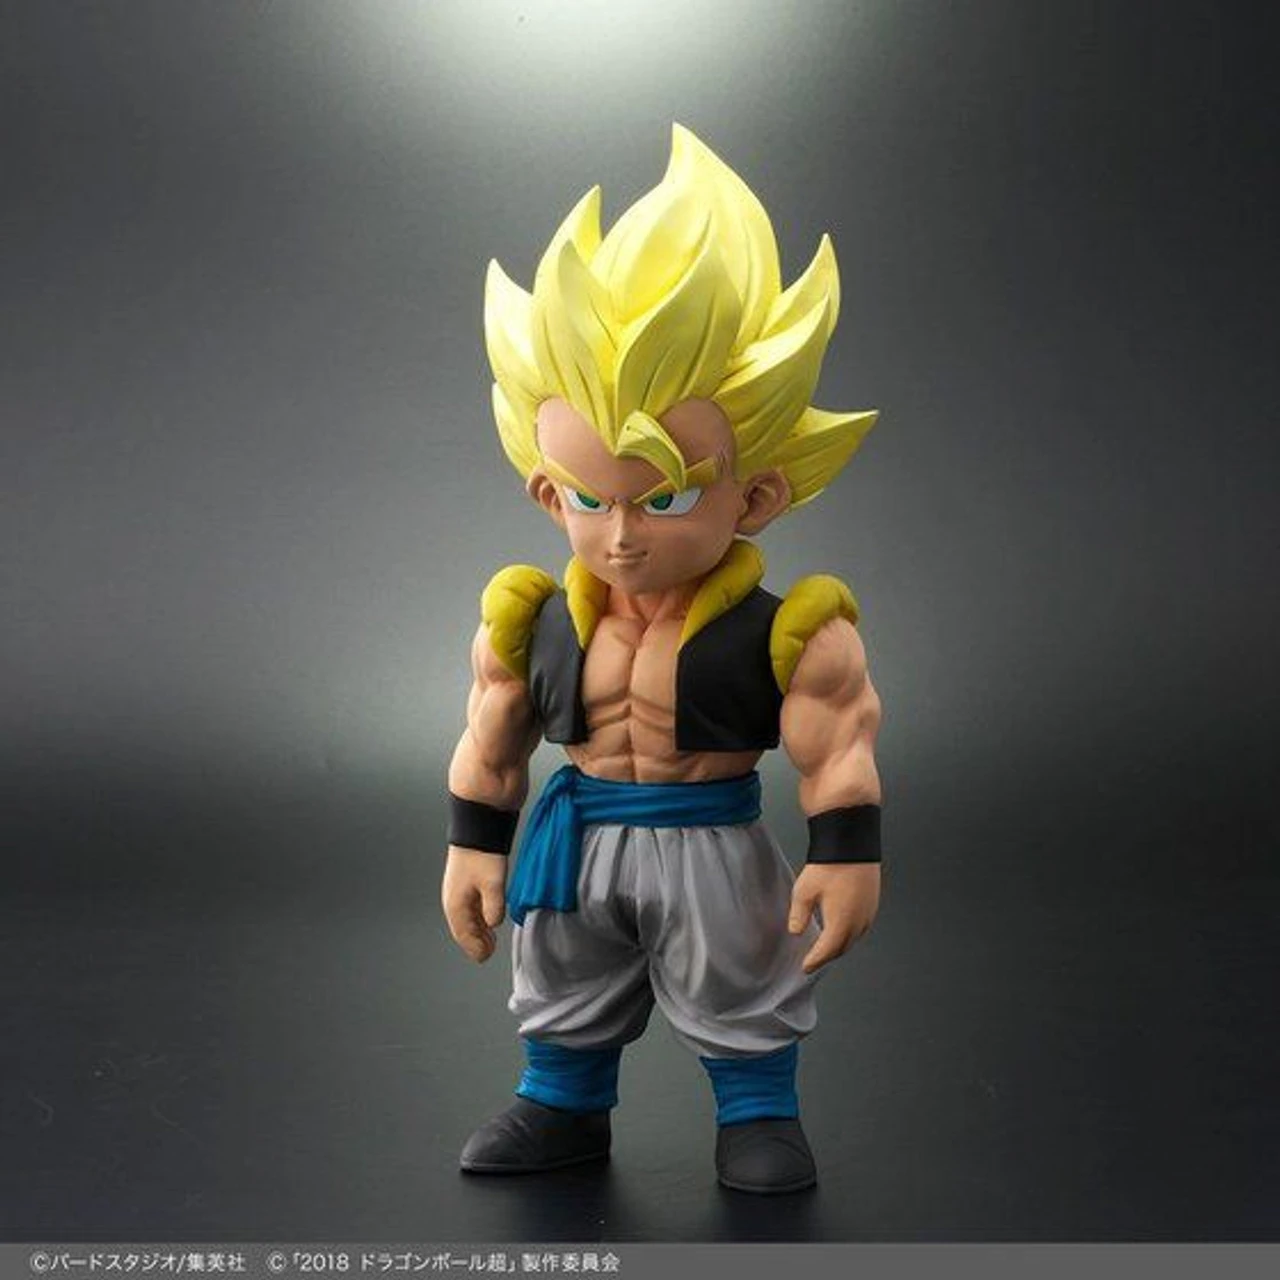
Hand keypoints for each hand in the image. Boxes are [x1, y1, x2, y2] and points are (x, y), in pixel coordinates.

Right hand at [442, 846, 508, 962]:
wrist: (477, 829)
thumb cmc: (482, 856)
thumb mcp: (492, 885)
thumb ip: (493, 908)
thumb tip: (493, 924)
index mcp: (455, 905)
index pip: (463, 935)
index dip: (475, 948)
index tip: (486, 956)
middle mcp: (453, 900)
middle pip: (463, 929)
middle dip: (475, 942)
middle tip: (489, 952)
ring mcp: (458, 891)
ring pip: (466, 918)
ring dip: (477, 930)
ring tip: (489, 939)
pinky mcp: (466, 883)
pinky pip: (469, 908)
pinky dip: (477, 917)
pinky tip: (487, 918)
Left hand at [788, 862, 880, 973]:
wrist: (851, 845)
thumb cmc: (829, 866)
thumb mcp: (804, 891)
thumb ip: (799, 915)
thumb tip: (796, 931)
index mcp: (841, 923)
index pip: (826, 951)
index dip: (815, 961)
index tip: (806, 967)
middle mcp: (858, 922)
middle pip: (842, 948)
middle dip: (827, 956)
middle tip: (814, 960)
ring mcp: (868, 913)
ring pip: (854, 939)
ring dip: (840, 945)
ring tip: (826, 947)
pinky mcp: (872, 903)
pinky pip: (862, 927)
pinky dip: (850, 933)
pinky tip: (842, 928)